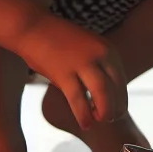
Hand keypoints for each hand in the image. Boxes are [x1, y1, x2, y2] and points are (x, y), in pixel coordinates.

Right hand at [14, 12, 126, 129]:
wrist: (31, 26)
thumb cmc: (57, 41)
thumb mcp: (86, 48)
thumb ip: (98, 66)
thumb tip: (104, 95)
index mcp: (107, 49)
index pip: (121, 80)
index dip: (120, 99)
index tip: (115, 109)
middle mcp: (99, 55)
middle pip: (116, 89)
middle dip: (116, 108)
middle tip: (108, 119)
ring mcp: (82, 63)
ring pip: (103, 95)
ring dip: (104, 112)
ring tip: (97, 121)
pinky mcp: (64, 72)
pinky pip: (78, 99)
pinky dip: (84, 115)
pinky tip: (85, 124)